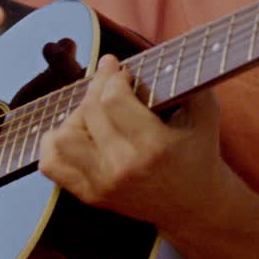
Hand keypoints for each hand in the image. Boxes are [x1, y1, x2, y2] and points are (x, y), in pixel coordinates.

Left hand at [38, 54, 230, 228]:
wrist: (193, 206)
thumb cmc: (199, 153)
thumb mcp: (206, 112)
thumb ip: (187, 79)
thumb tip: (157, 52)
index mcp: (153, 146)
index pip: (113, 101)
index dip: (112, 77)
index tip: (122, 70)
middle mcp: (123, 167)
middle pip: (89, 113)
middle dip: (97, 85)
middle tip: (108, 77)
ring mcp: (102, 184)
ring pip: (62, 138)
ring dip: (74, 116)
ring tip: (93, 110)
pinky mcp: (90, 196)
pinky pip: (52, 164)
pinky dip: (54, 143)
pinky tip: (75, 133)